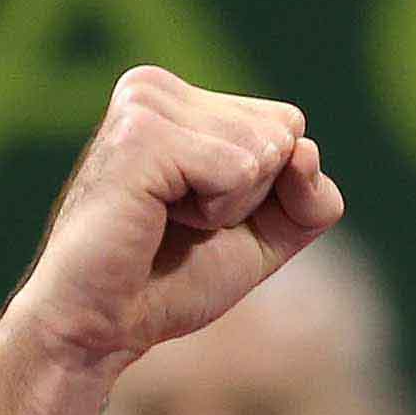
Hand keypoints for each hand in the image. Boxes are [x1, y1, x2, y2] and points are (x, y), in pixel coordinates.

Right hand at [0, 66, 345, 372]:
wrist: (103, 327)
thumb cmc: (173, 280)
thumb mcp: (268, 234)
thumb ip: (311, 196)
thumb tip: (305, 151)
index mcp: (178, 98)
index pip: (288, 125)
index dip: (270, 189)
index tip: (201, 213)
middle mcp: (156, 87)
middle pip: (283, 131)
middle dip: (253, 196)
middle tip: (182, 222)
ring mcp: (145, 104)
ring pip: (265, 150)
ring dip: (230, 207)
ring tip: (166, 220)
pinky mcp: (142, 134)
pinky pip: (240, 170)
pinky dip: (215, 213)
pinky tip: (158, 218)